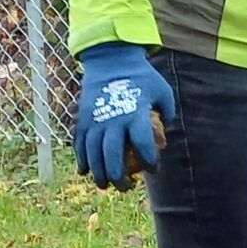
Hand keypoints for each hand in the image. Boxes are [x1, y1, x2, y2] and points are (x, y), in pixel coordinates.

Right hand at [73, 42, 174, 189]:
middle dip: (119, 176)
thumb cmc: (142, 77)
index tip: (153, 168)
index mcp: (135, 115)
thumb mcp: (163, 91)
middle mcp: (113, 121)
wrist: (112, 60)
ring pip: (93, 154)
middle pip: (113, 156)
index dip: (149, 161)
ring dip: (98, 172)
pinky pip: (79, 143)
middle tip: (126, 187)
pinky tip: (85, 171)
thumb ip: (167, 111)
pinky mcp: (82, 118)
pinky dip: (81, 158)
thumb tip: (166, 128)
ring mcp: (95, 121)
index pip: (142, 145)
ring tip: (104, 185)